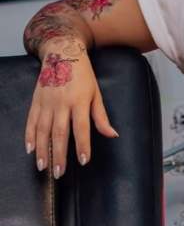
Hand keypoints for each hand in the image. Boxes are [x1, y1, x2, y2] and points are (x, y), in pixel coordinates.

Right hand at [25, 40, 118, 178]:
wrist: (62, 53)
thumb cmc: (83, 76)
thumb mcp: (96, 93)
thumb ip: (101, 116)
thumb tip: (112, 135)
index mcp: (79, 101)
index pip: (81, 128)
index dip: (83, 145)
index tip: (83, 161)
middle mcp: (61, 103)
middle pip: (59, 133)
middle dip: (59, 154)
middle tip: (58, 172)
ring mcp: (46, 102)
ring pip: (42, 130)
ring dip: (42, 150)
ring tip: (43, 166)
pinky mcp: (36, 101)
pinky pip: (31, 121)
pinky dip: (29, 136)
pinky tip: (29, 149)